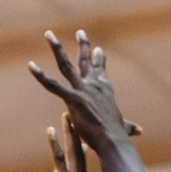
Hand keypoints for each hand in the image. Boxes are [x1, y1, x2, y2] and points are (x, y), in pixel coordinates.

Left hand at [28, 28, 141, 153]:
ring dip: (56, 48)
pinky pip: (52, 85)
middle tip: (80, 32)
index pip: (101, 71)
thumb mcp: (124, 127)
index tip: (98, 49)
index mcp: (105, 90)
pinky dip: (40, 75)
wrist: (112, 140)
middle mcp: (93, 85)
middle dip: (83, 45)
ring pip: (66, 64)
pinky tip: (30, 65)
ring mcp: (82, 90)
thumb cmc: (117, 136)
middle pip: (85, 61)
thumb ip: (129, 127)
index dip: (99, 60)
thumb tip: (140, 131)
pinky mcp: (72, 99)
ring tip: (48, 34)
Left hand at [38, 111, 88, 171]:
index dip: (83, 147)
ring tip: (66, 115)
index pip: (84, 163)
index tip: (84, 135)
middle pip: (81, 151)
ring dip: (69, 131)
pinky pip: (59, 158)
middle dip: (78, 132)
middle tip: (76, 116)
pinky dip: (54, 143)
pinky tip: (50, 131)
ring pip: (73, 150)